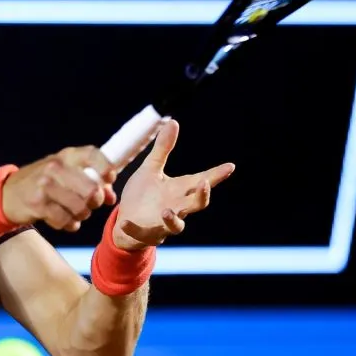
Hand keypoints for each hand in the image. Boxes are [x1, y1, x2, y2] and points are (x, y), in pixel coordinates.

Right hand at [2, 145, 118, 231]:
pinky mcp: (38, 205)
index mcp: (66, 156)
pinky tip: (65, 221)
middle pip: (91, 189)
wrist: (7, 194)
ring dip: (82, 215)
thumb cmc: (42, 182)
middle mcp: (56, 167)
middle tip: (90, 204)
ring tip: (75, 213)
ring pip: (80, 207)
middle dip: (95, 201)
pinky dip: (69, 224)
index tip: (110, 179)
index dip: (106, 167)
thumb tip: (111, 197)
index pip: (93, 155)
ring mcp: (45, 185)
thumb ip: (89, 181)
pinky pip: (65, 220)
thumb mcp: (64, 174)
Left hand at [113, 119, 234, 249]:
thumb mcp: (151, 169)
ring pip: (176, 226)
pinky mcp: (145, 234)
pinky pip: (141, 233)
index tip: (230, 166)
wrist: (124, 220)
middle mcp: (176, 208)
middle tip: (205, 183)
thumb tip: (173, 121)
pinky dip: (134, 228)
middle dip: (202, 196)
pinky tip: (126, 221)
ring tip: (166, 211)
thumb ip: (162, 149)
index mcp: (179, 191)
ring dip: (173, 219)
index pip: (201, 182)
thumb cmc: (143, 195)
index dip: (216, 175)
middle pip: (196, 204)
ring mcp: (162, 223)